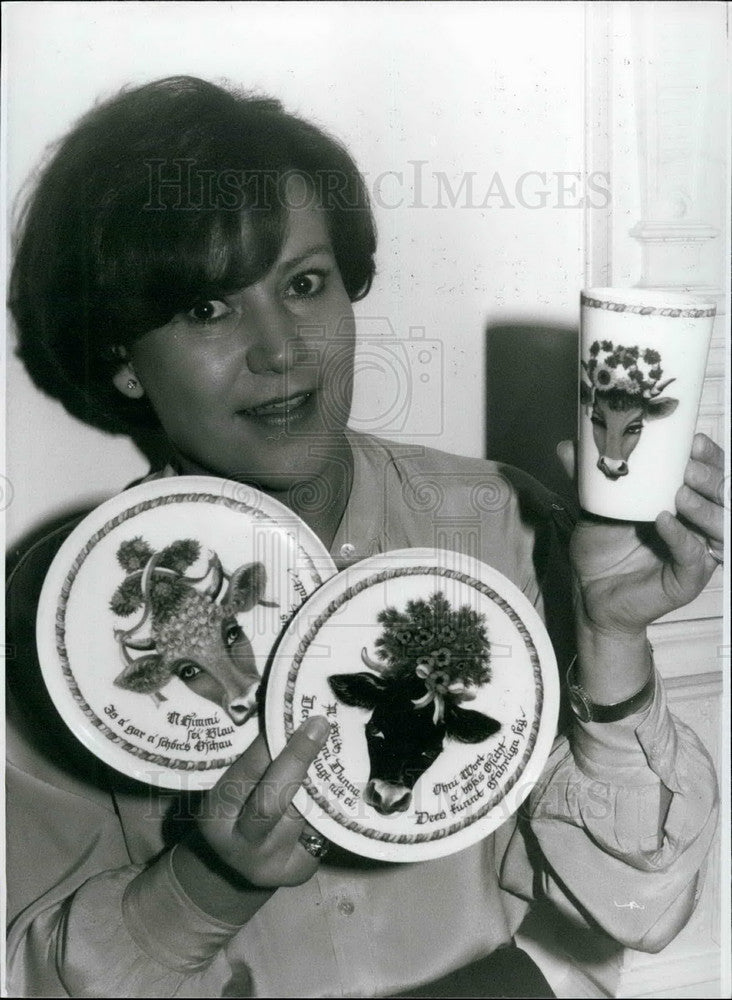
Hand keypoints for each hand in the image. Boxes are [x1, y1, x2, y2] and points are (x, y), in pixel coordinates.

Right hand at [194, 717, 330, 887]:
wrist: (235, 868)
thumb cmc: (233, 813)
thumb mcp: (228, 791)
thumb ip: (250, 764)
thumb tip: (283, 718)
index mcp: (215, 817)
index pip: (242, 776)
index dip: (267, 746)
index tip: (289, 717)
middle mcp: (240, 845)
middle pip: (272, 802)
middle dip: (297, 760)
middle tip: (319, 726)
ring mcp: (272, 864)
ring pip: (303, 813)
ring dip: (319, 779)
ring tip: (332, 747)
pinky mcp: (300, 870)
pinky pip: (321, 829)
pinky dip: (328, 803)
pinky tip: (335, 782)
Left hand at [558, 433, 724, 636]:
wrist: (591, 594)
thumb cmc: (603, 551)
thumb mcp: (597, 508)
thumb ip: (588, 478)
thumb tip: (568, 445)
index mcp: (685, 503)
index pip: (712, 474)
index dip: (710, 457)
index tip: (695, 440)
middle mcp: (698, 526)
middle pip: (723, 497)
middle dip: (711, 477)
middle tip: (689, 467)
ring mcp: (697, 553)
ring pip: (720, 525)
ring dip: (703, 506)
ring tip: (680, 492)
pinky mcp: (688, 579)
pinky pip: (694, 556)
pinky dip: (681, 536)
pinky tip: (665, 521)